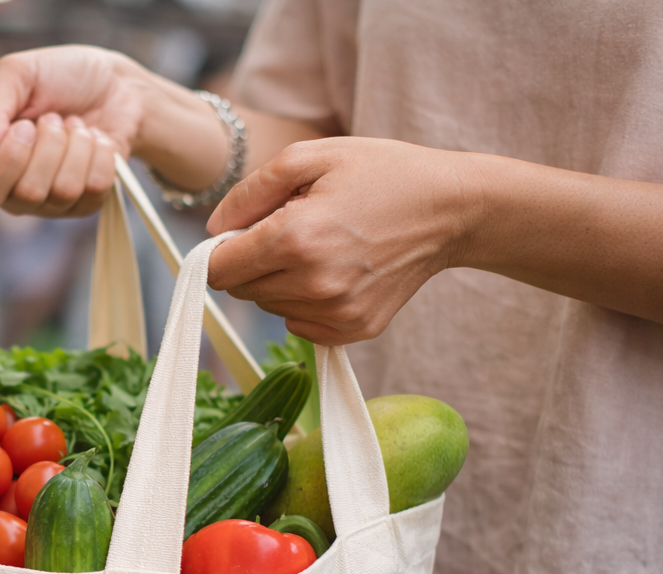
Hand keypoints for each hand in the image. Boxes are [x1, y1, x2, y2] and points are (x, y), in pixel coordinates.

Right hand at [0, 45, 229, 216]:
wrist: (114, 83)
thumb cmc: (60, 75)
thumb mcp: (16, 74)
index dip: (7, 159)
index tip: (24, 125)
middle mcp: (12, 188)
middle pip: (26, 193)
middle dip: (49, 145)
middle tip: (53, 119)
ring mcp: (49, 201)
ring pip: (63, 190)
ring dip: (76, 145)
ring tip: (75, 125)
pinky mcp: (85, 203)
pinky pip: (95, 188)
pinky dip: (100, 153)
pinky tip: (94, 141)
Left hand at [206, 138, 478, 344]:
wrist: (450, 209)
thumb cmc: (381, 174)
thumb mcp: (311, 156)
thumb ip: (250, 192)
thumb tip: (213, 230)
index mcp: (295, 238)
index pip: (219, 270)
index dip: (219, 251)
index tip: (238, 235)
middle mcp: (313, 283)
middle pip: (241, 291)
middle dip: (251, 263)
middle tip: (288, 232)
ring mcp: (336, 311)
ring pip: (270, 307)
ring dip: (279, 281)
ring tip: (319, 246)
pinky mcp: (355, 328)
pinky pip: (301, 324)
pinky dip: (306, 302)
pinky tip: (335, 272)